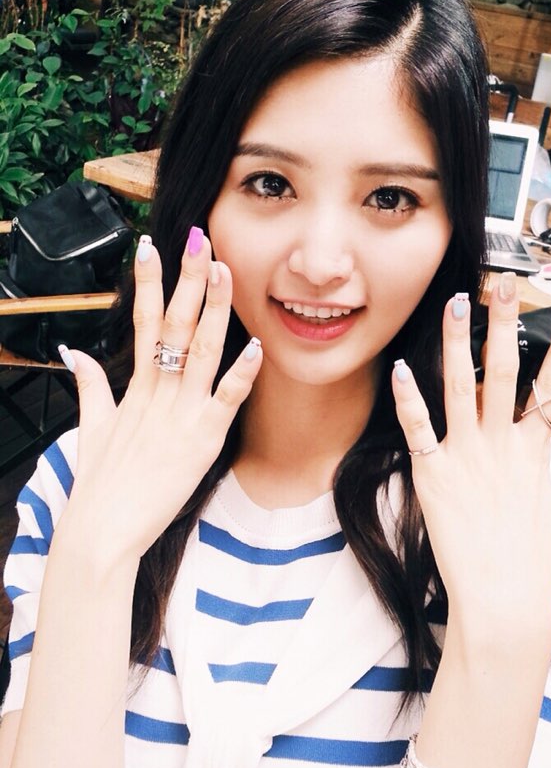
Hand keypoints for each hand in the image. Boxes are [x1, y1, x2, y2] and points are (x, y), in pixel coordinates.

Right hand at [56, 231, 261, 562]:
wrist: (100, 530)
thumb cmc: (99, 484)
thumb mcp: (91, 430)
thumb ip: (89, 388)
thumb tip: (77, 353)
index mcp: (136, 388)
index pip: (143, 322)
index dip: (148, 283)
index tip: (150, 245)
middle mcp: (158, 393)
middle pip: (175, 324)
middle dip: (187, 278)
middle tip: (199, 238)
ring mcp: (180, 414)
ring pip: (202, 351)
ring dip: (215, 309)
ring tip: (225, 270)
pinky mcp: (200, 441)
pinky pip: (225, 401)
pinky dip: (241, 374)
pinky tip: (257, 346)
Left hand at [391, 280, 550, 626]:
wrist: (502, 602)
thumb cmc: (536, 565)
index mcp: (533, 452)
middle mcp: (500, 446)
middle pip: (506, 372)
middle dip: (506, 324)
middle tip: (504, 286)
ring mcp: (465, 458)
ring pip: (461, 388)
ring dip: (459, 343)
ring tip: (457, 304)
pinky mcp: (433, 477)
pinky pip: (418, 431)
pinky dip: (409, 400)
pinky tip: (401, 369)